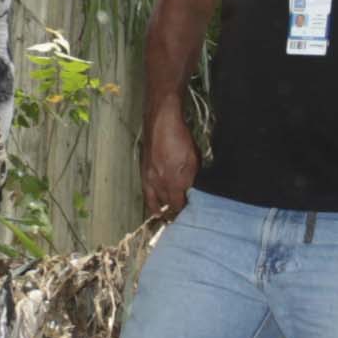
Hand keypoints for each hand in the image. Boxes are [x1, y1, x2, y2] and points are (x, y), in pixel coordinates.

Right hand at [142, 106, 197, 223]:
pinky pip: (147, 194)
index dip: (185, 209)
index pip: (180, 204)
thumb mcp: (194, 159)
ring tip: (168, 216)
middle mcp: (161, 182)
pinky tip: (155, 210)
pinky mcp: (143, 173)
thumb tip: (191, 190)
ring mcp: (150, 178)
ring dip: (163, 207)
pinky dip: (152, 203)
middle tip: (183, 211)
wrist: (161, 121)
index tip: (191, 211)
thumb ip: (192, 178)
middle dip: (175, 208)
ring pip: (156, 201)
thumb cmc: (180, 137)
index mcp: (175, 180)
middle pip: (168, 203)